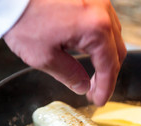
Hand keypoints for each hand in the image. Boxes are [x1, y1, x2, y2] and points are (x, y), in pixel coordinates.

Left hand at [4, 0, 126, 105]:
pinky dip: (101, 41)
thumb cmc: (23, 20)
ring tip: (93, 73)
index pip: (109, 66)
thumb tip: (83, 86)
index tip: (99, 101)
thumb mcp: (44, 57)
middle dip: (108, 74)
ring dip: (106, 57)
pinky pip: (105, 23)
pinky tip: (90, 50)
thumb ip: (69, 75)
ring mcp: (98, 2)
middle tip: (95, 90)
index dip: (105, 88)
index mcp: (95, 28)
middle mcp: (103, 12)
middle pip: (117, 51)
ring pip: (113, 37)